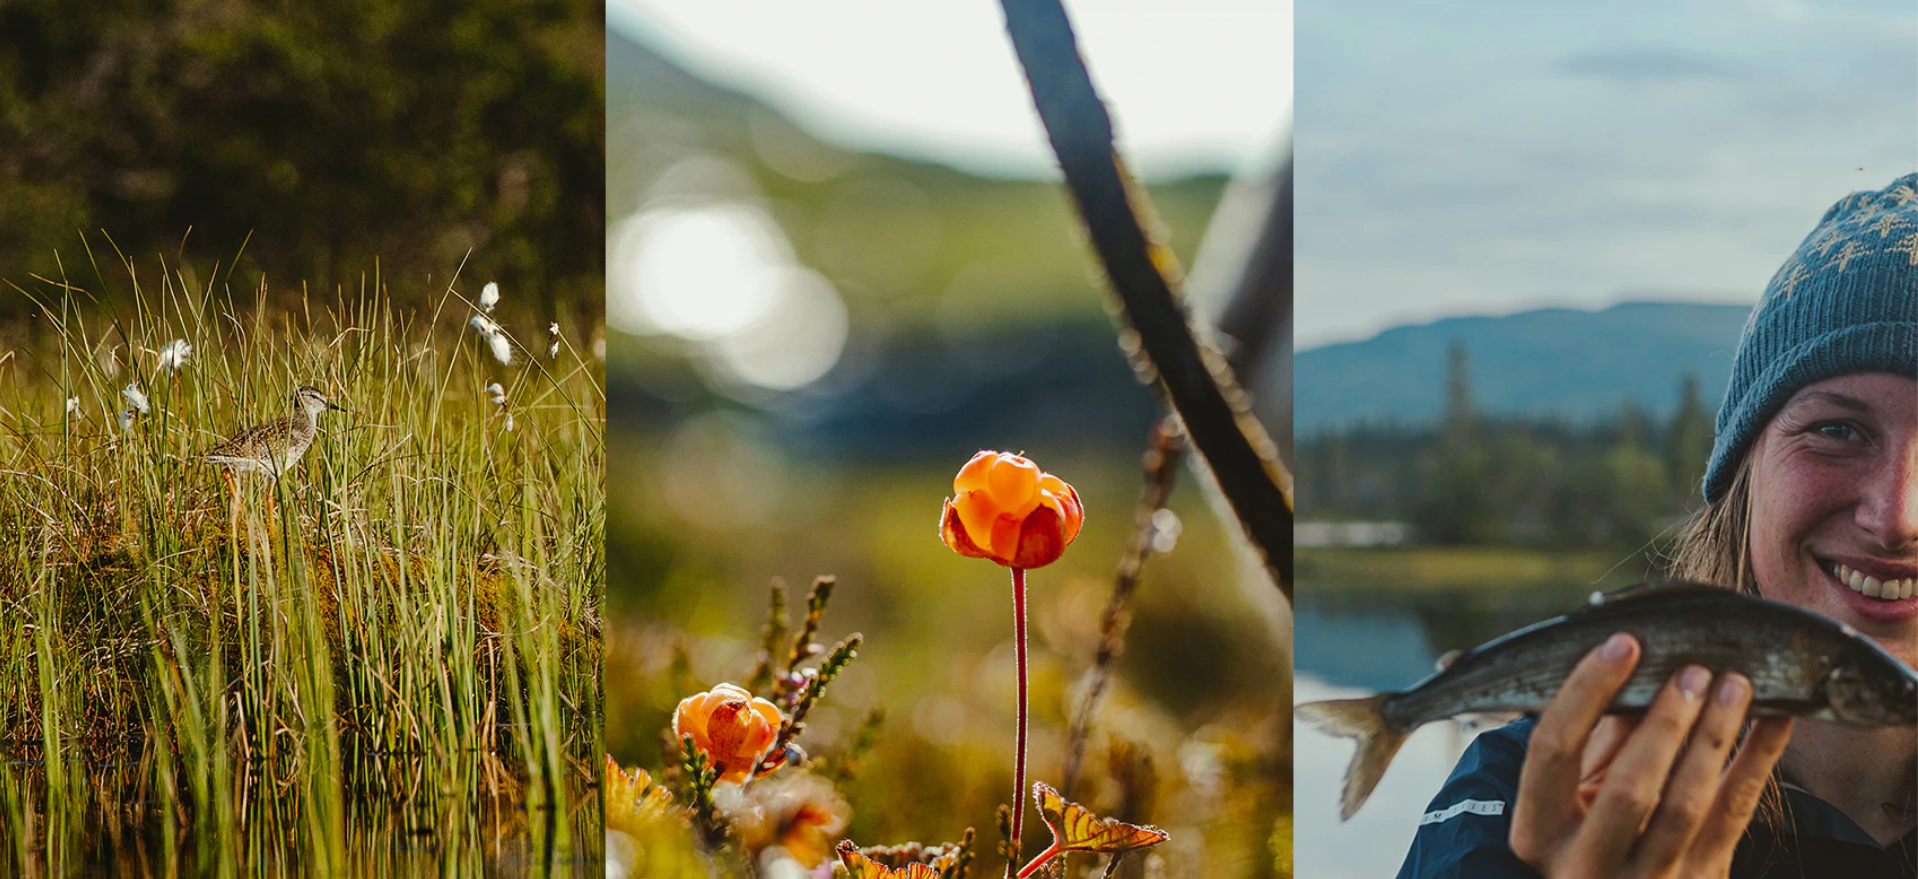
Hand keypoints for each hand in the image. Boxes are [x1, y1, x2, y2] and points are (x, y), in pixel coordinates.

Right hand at [1509, 633, 1794, 877]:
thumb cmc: (1595, 830)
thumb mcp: (1579, 790)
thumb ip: (1601, 737)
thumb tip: (1639, 668)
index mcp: (1537, 833)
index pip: (1553, 751)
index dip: (1586, 691)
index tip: (1622, 644)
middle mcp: (1583, 867)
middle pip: (1628, 787)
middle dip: (1665, 722)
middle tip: (1692, 671)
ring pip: (1686, 805)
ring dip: (1715, 736)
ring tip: (1734, 685)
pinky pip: (1736, 815)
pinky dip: (1757, 761)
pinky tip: (1774, 719)